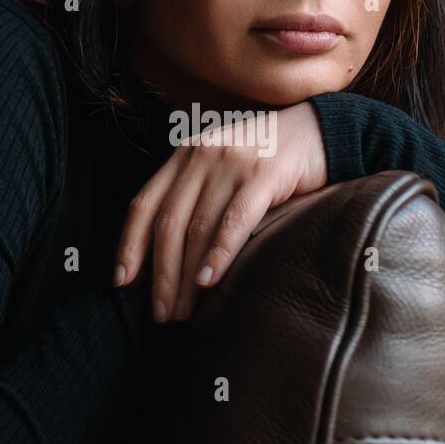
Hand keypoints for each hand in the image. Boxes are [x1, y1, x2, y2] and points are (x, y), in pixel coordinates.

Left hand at [112, 100, 327, 321]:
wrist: (321, 129)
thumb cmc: (269, 159)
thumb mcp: (222, 168)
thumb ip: (197, 196)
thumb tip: (173, 255)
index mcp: (184, 155)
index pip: (144, 204)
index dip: (129, 245)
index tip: (122, 282)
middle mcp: (201, 155)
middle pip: (169, 224)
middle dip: (161, 275)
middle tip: (161, 314)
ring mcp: (231, 162)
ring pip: (198, 228)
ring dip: (188, 276)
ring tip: (184, 312)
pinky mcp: (263, 173)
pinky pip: (234, 220)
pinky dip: (219, 253)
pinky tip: (210, 281)